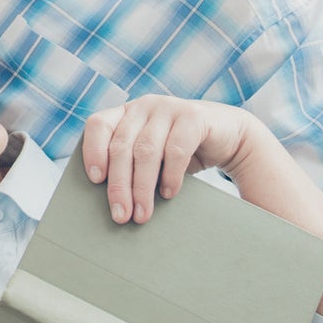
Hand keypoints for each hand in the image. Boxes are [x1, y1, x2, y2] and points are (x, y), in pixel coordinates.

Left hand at [82, 95, 252, 223]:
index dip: (92, 151)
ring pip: (146, 151)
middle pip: (121, 146)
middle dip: (119, 185)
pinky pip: (176, 149)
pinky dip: (170, 176)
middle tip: (121, 216)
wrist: (230, 138)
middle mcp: (144, 106)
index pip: (98, 125)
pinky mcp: (194, 116)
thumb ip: (131, 167)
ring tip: (142, 214)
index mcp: (126, 113)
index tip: (95, 180)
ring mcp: (169, 107)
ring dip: (142, 187)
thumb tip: (112, 204)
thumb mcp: (152, 157)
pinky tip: (168, 194)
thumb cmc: (181, 153)